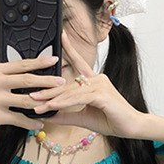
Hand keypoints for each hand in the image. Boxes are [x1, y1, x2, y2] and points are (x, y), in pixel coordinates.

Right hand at [0, 55, 65, 131]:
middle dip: (47, 81)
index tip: (54, 59)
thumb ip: (6, 75)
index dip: (40, 62)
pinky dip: (31, 122)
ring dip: (43, 103)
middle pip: (27, 80)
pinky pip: (19, 119)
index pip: (22, 64)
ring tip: (55, 103)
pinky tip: (39, 123)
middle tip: (61, 81)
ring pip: (26, 101)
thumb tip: (27, 74)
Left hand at [31, 32, 146, 138]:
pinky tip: (53, 106)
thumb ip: (66, 115)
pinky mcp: (103, 94)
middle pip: (68, 83)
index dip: (69, 48)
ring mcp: (101, 85)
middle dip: (49, 90)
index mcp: (94, 81)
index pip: (79, 62)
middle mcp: (97, 79)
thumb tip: (49, 115)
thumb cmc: (112, 120)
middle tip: (31, 94)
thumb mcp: (83, 118)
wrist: (132, 128)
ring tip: (37, 104)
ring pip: (71, 91)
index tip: (61, 35)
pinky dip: (64, 102)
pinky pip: (78, 98)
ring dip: (53, 99)